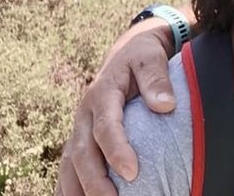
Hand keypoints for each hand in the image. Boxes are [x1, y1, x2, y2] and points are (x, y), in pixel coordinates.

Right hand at [56, 22, 176, 195]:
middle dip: (95, 181)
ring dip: (77, 190)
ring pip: (69, 165)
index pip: (106, 127)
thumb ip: (156, 78)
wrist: (126, 53)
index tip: (132, 172)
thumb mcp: (151, 58)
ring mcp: (78, 129)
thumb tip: (166, 104)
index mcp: (102, 94)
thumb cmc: (143, 57)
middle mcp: (84, 114)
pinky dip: (68, 188)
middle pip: (82, 152)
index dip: (116, 150)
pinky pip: (68, 168)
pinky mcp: (79, 139)